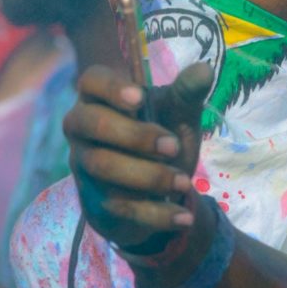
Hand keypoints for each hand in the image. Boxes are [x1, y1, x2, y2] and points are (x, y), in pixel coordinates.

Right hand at [63, 63, 211, 268]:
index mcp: (101, 97)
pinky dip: (156, 214)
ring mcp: (84, 165)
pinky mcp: (95, 200)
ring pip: (103, 166)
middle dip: (135, 135)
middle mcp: (82, 128)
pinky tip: (184, 217)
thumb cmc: (161, 140)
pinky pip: (119, 206)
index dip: (111, 87)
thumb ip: (187, 94)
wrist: (158, 193)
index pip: (92, 80)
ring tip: (184, 183)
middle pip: (92, 124)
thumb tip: (204, 70)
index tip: (140, 97)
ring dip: (148, 176)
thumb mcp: (178, 116)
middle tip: (174, 146)